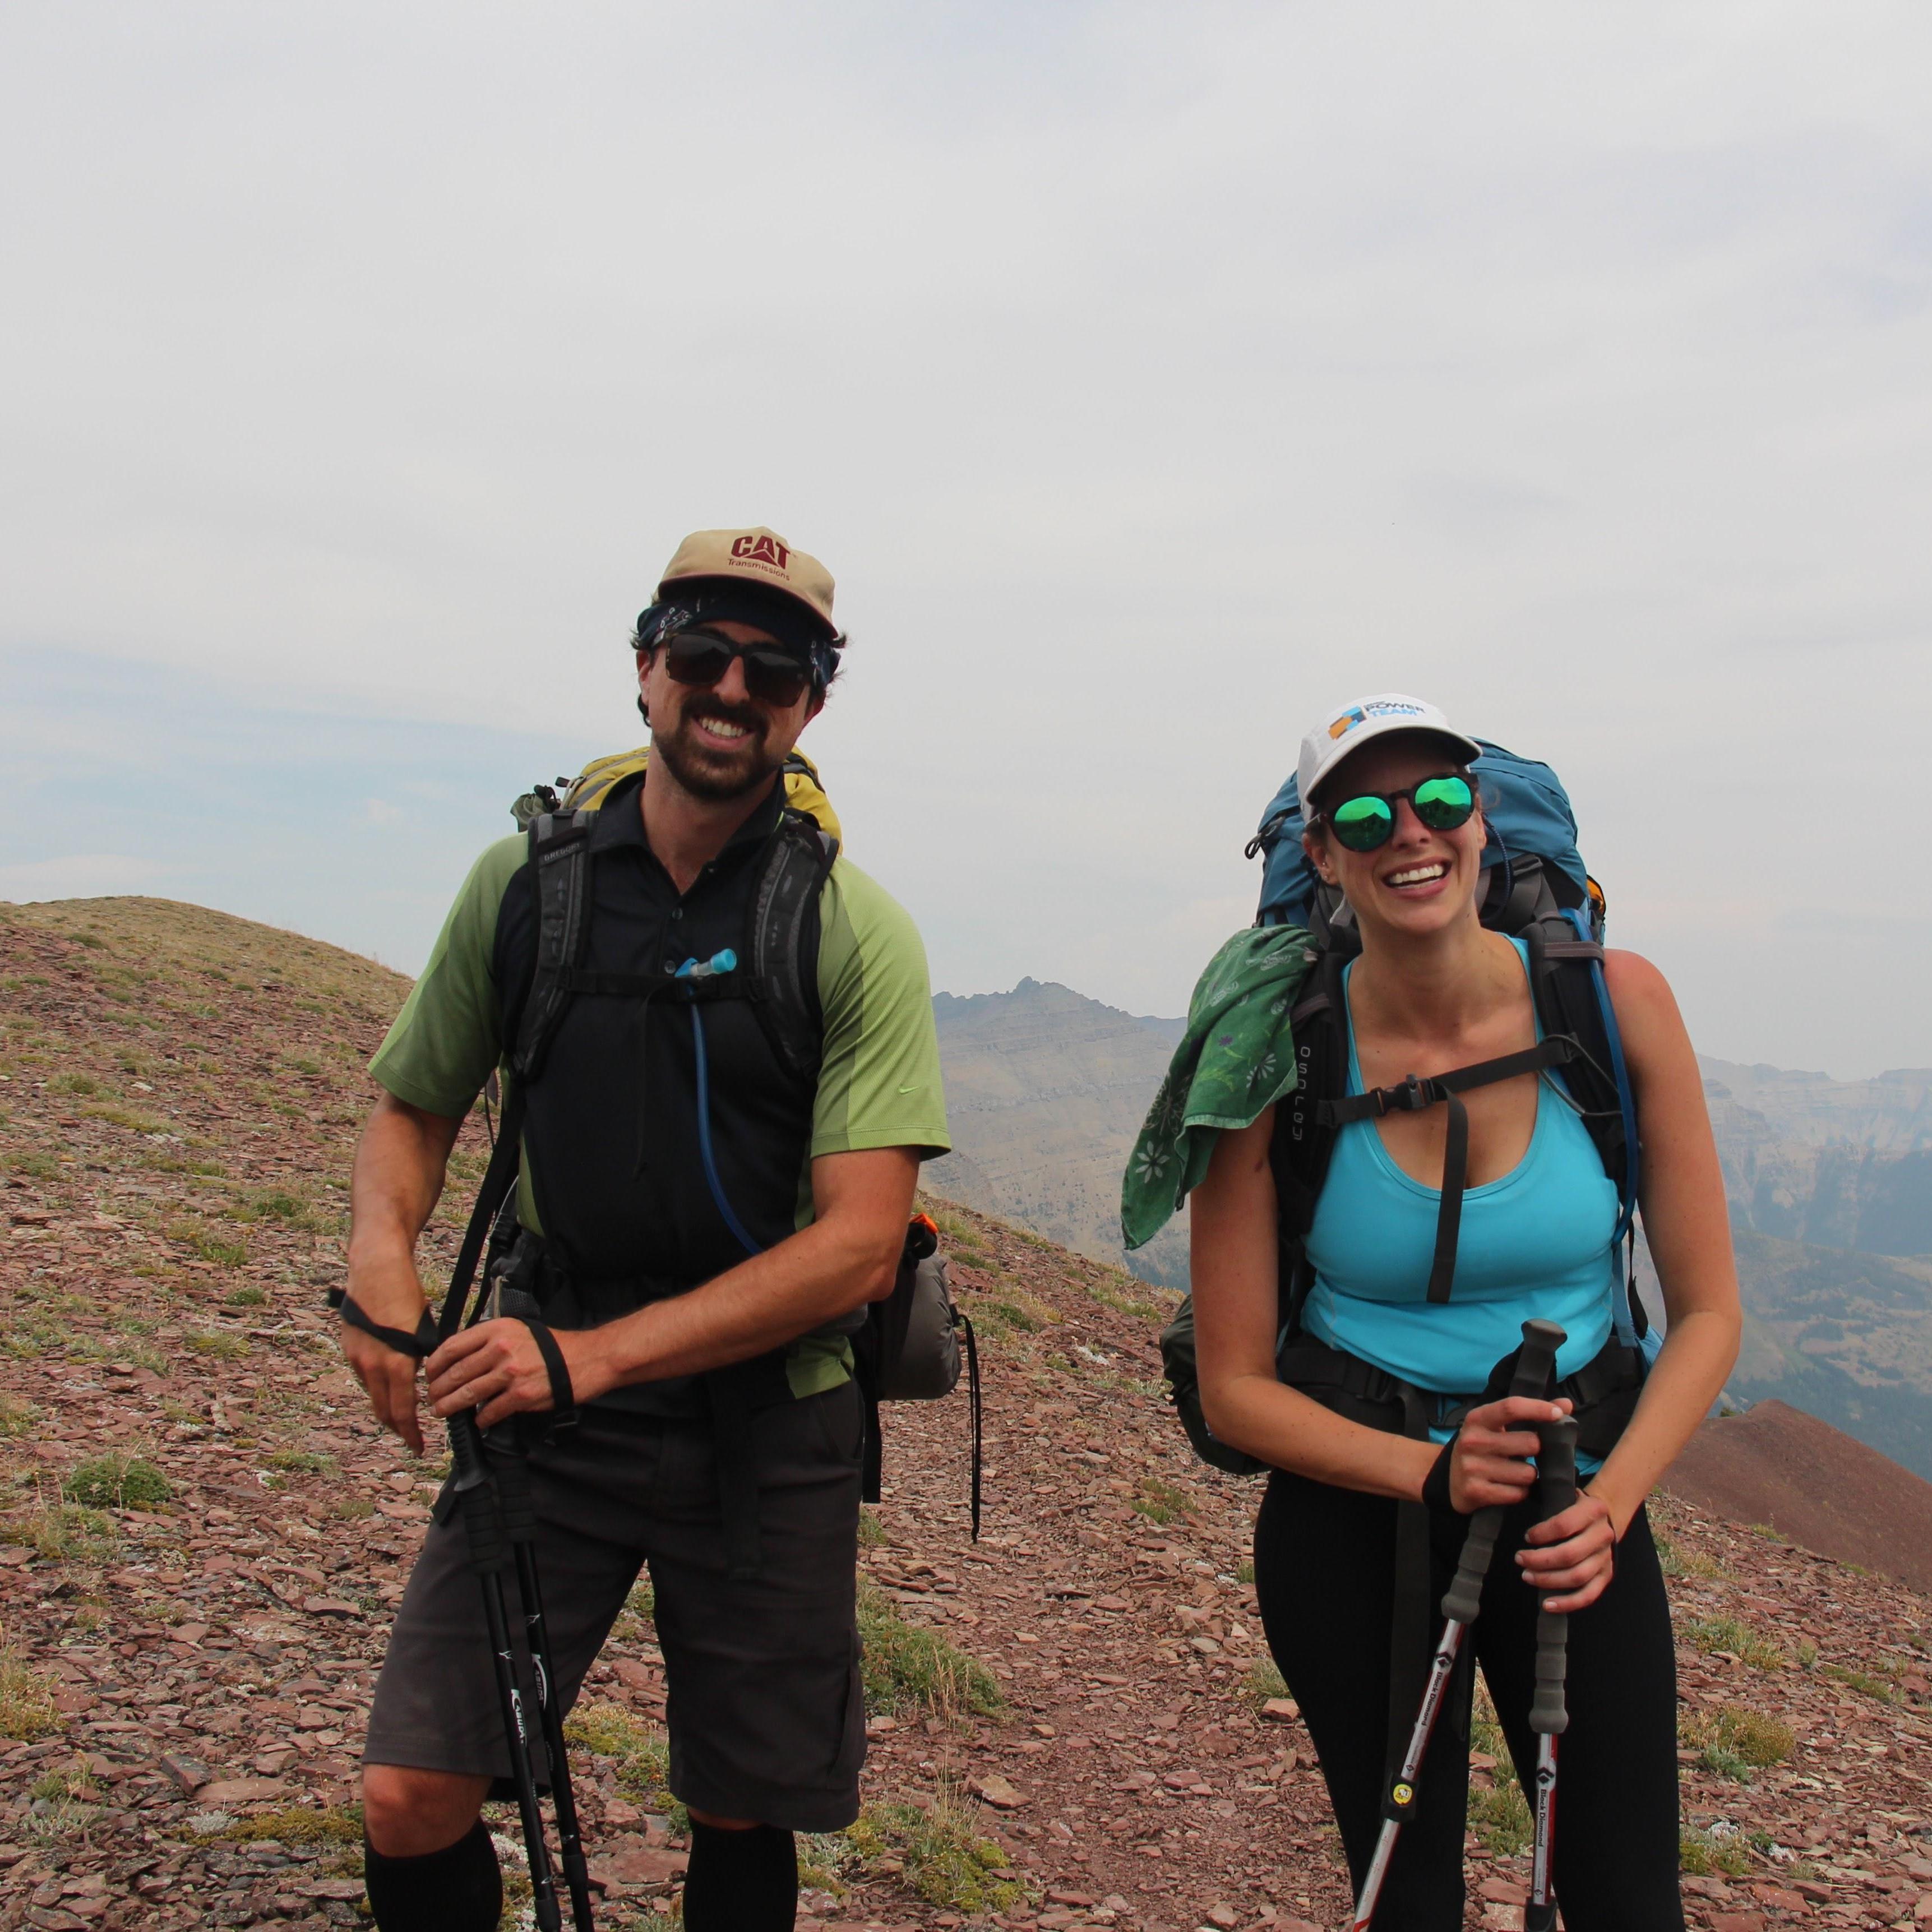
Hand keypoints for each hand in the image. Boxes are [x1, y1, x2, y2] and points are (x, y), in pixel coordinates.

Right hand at [339, 1259, 428, 1455]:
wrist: (376, 1268)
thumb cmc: (406, 1293)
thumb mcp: (424, 1328)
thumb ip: (422, 1357)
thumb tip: (429, 1378)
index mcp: (396, 1363)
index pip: (402, 1411)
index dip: (411, 1433)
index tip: (419, 1447)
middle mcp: (372, 1365)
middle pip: (383, 1410)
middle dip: (398, 1427)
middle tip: (412, 1438)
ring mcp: (357, 1357)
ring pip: (373, 1393)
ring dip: (387, 1406)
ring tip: (404, 1413)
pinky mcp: (349, 1348)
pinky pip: (365, 1375)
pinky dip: (378, 1385)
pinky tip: (389, 1382)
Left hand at [425, 1319, 602, 1430]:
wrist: (587, 1358)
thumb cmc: (553, 1346)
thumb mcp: (519, 1330)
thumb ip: (490, 1340)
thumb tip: (460, 1360)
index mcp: (497, 1329)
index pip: (452, 1347)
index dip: (435, 1365)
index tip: (430, 1375)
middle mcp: (501, 1348)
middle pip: (456, 1373)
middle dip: (438, 1390)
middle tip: (432, 1399)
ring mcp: (511, 1373)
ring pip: (467, 1394)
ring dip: (450, 1406)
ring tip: (443, 1411)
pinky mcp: (521, 1396)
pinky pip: (490, 1411)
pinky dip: (481, 1419)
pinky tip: (479, 1421)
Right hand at [1448, 1396, 1572, 1513]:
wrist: (1450, 1480)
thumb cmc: (1482, 1448)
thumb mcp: (1499, 1428)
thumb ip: (1531, 1415)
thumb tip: (1566, 1405)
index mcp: (1478, 1418)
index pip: (1511, 1407)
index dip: (1538, 1408)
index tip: (1558, 1414)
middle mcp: (1472, 1440)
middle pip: (1529, 1443)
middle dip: (1537, 1451)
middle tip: (1527, 1454)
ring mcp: (1472, 1467)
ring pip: (1528, 1473)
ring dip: (1529, 1476)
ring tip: (1515, 1474)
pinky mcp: (1476, 1491)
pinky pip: (1518, 1493)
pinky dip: (1520, 1493)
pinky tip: (1508, 1487)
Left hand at [1517, 1489, 1617, 1611]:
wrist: (1605, 1517)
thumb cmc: (1575, 1506)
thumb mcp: (1566, 1495)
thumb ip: (1549, 1499)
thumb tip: (1521, 1501)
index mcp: (1593, 1510)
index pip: (1563, 1525)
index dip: (1542, 1533)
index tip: (1526, 1537)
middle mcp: (1603, 1535)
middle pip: (1569, 1555)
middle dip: (1539, 1560)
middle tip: (1519, 1559)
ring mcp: (1606, 1558)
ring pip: (1577, 1576)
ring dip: (1548, 1580)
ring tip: (1527, 1576)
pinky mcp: (1607, 1576)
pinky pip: (1589, 1595)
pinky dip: (1568, 1603)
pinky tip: (1547, 1604)